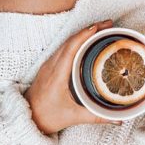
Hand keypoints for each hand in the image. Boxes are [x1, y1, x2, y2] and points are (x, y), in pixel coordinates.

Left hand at [24, 20, 113, 134]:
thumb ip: (97, 117)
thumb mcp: (73, 117)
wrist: (26, 119)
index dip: (84, 36)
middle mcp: (51, 66)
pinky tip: (86, 41)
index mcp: (56, 76)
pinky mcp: (48, 67)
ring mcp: (48, 65)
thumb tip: (118, 119)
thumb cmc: (47, 117)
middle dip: (89, 30)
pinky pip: (63, 48)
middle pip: (70, 41)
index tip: (98, 27)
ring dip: (82, 34)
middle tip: (107, 25)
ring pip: (66, 43)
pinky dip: (76, 41)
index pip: (70, 49)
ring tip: (100, 30)